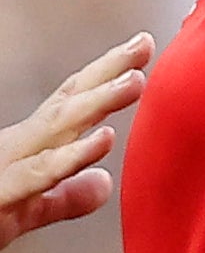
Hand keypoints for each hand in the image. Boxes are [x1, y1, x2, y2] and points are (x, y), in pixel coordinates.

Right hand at [0, 34, 151, 251]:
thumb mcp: (29, 209)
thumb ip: (67, 196)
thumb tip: (103, 181)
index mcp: (29, 149)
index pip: (71, 103)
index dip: (105, 75)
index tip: (141, 46)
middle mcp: (18, 149)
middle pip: (67, 103)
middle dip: (106, 72)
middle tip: (143, 43)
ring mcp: (7, 167)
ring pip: (56, 128)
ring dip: (97, 102)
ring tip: (134, 80)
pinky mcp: (1, 194)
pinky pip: (40, 173)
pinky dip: (73, 156)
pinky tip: (105, 139)